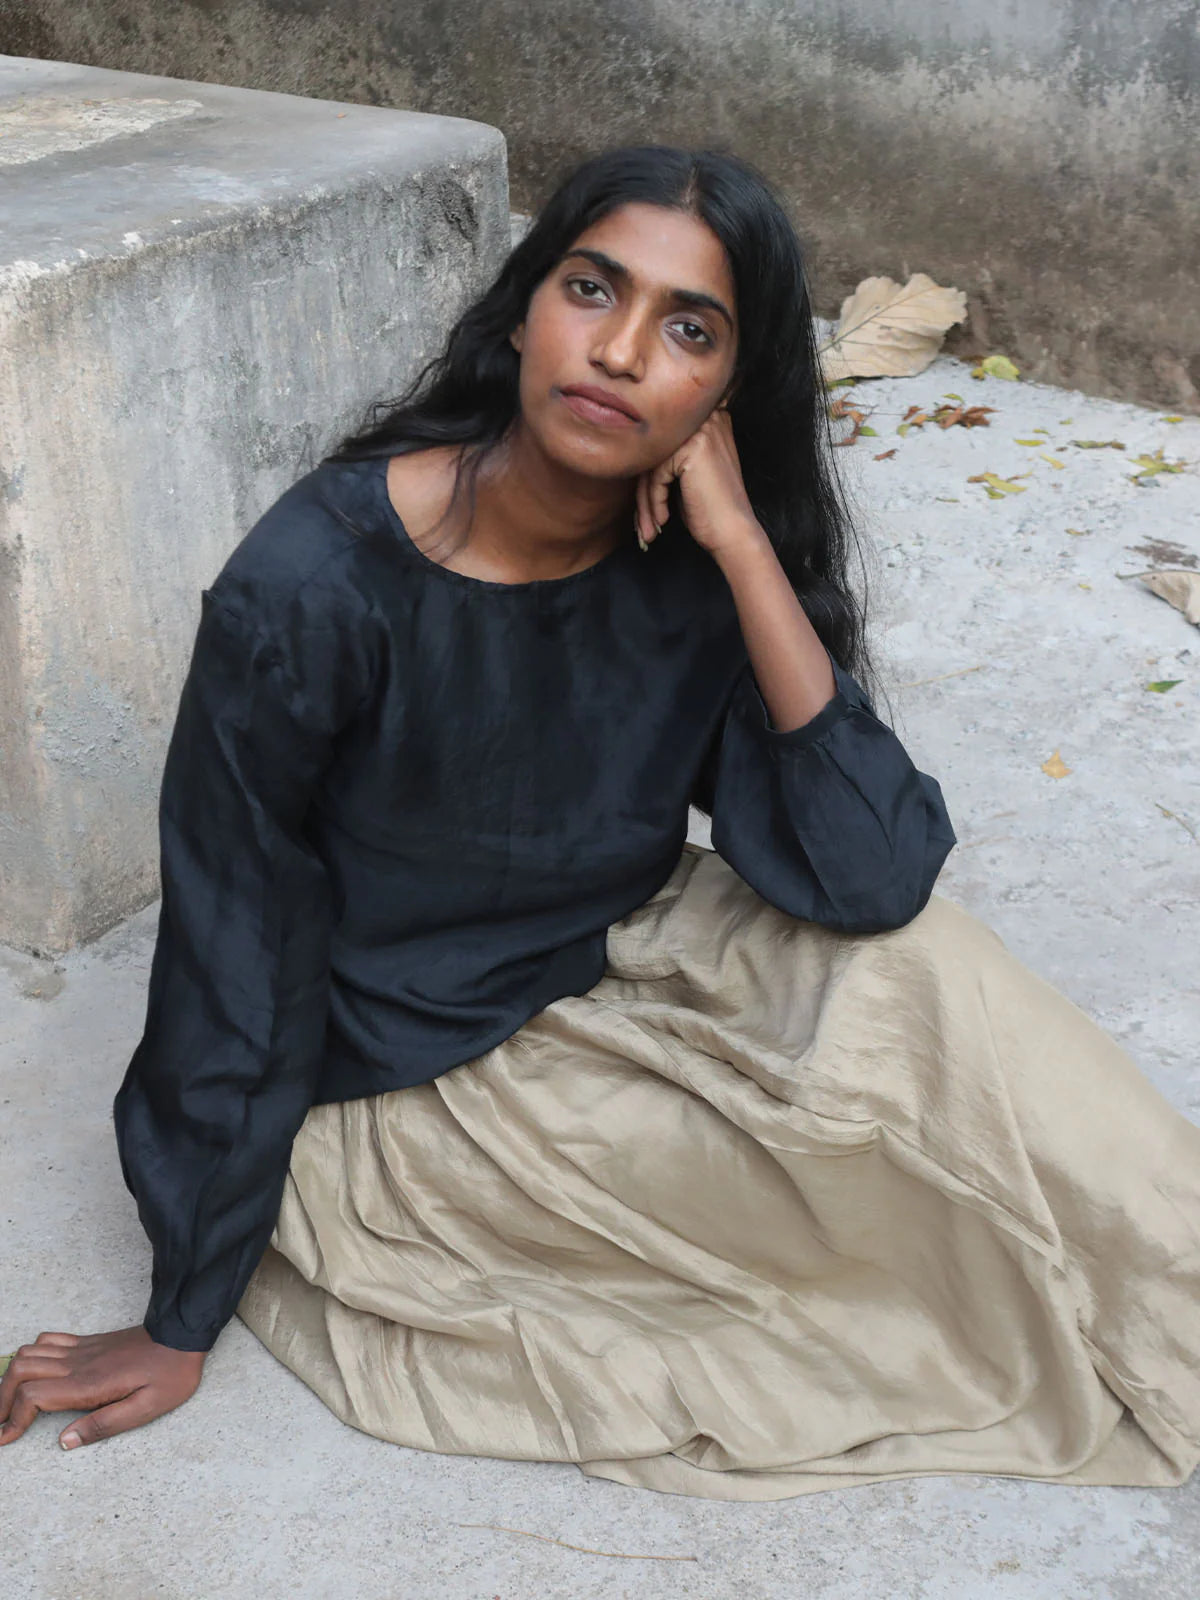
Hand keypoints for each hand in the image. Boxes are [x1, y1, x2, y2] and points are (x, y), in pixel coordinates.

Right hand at [0, 1326, 205, 1449]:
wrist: (183, 1334)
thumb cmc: (170, 1374)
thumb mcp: (147, 1409)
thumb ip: (103, 1425)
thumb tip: (63, 1442)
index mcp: (89, 1383)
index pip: (33, 1395)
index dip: (12, 1419)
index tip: (4, 1439)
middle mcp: (78, 1363)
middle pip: (20, 1370)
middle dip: (1, 1398)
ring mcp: (81, 1349)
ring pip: (29, 1352)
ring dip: (11, 1377)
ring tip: (9, 1404)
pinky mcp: (87, 1342)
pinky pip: (48, 1340)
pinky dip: (29, 1355)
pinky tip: (33, 1373)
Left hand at [633, 404, 765, 560]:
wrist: (734, 533)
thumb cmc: (711, 511)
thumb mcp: (686, 476)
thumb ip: (666, 457)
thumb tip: (630, 455)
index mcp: (709, 422)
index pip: (663, 444)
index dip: (649, 478)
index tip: (646, 508)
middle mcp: (708, 420)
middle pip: (656, 452)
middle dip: (644, 492)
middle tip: (643, 523)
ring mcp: (702, 432)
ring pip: (653, 464)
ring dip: (645, 500)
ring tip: (648, 527)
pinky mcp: (693, 448)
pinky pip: (657, 473)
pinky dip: (655, 500)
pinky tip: (663, 518)